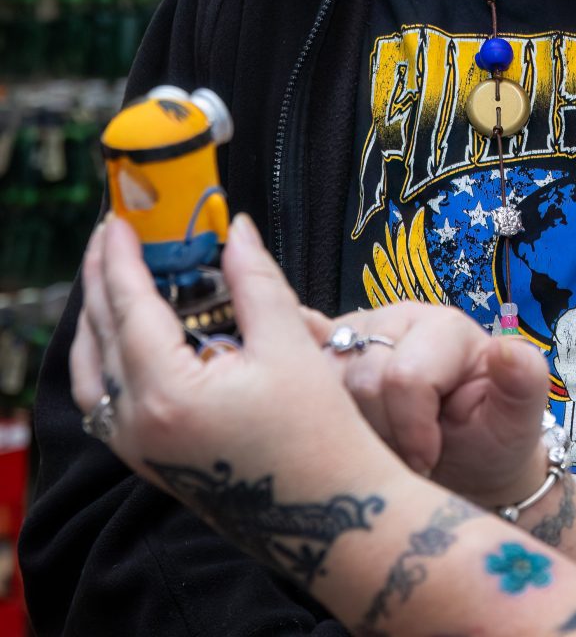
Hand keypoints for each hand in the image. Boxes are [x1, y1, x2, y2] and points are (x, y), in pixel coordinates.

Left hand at [70, 215, 384, 497]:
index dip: (121, 258)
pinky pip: (103, 401)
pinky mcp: (150, 460)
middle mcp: (138, 425)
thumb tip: (238, 230)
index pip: (129, 307)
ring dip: (95, 320)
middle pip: (99, 337)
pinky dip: (103, 359)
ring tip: (107, 277)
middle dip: (100, 279)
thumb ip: (256, 280)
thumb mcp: (289, 345)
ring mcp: (139, 448)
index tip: (119, 221)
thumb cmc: (316, 435)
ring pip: (90, 373)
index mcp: (167, 393)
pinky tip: (122, 337)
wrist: (327, 514)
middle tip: (110, 234)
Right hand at [303, 302, 551, 506]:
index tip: (428, 458)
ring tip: (381, 442)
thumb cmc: (490, 438)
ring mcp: (358, 332)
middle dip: (381, 434)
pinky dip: (297, 374)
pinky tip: (305, 399)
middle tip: (404, 453)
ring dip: (349, 429)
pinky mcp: (327, 351)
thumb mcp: (518, 418)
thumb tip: (506, 349)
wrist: (462, 462)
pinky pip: (300, 352)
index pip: (403, 377)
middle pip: (360, 381)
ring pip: (324, 385)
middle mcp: (397, 319)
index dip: (411, 431)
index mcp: (445, 328)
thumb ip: (523, 381)